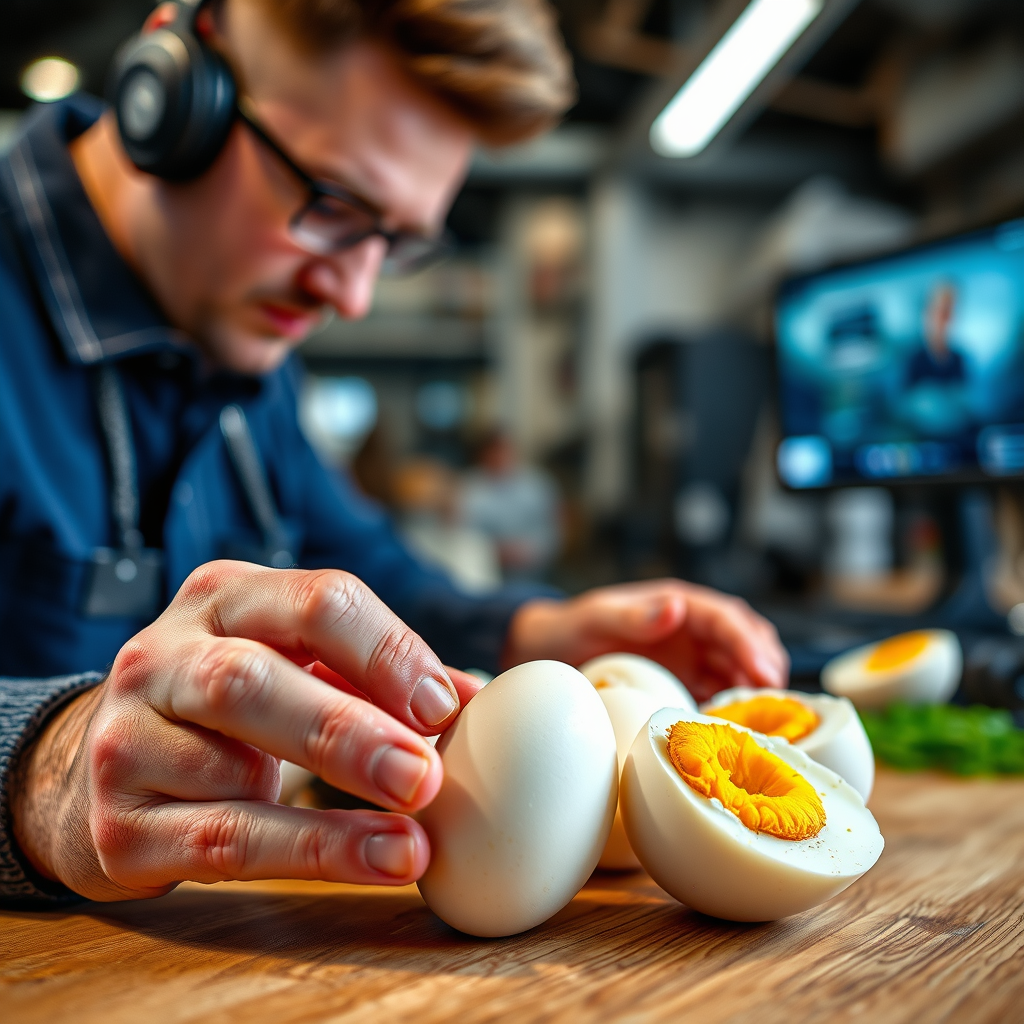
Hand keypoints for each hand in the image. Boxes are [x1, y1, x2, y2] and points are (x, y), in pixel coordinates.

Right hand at [11, 562, 480, 901]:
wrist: (106, 765)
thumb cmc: (229, 705)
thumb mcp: (294, 661)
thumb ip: (376, 674)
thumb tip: (473, 701)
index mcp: (223, 598)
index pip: (315, 602)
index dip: (386, 651)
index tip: (443, 707)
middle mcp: (160, 657)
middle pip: (252, 680)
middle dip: (348, 728)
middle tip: (424, 774)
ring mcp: (126, 741)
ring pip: (231, 770)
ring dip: (335, 813)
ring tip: (412, 839)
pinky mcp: (118, 826)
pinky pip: (221, 842)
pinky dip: (308, 854)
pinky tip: (375, 862)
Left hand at [504, 579, 787, 701]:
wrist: (547, 653)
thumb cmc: (569, 628)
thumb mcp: (594, 618)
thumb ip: (632, 615)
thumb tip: (676, 607)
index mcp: (677, 604)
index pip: (726, 619)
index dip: (750, 645)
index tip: (766, 674)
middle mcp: (692, 630)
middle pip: (746, 643)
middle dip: (766, 668)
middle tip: (777, 706)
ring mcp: (691, 658)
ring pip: (741, 670)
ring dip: (757, 692)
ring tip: (767, 724)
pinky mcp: (686, 685)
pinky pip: (721, 695)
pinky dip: (735, 711)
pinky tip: (738, 733)